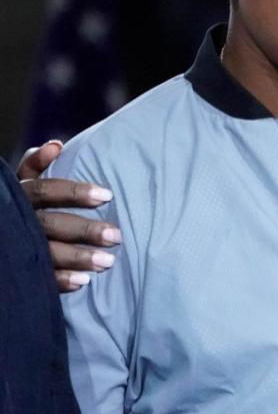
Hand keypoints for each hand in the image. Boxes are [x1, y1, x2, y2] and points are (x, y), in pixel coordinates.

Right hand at [18, 142, 121, 291]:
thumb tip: (56, 145)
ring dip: (77, 258)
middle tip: (116, 236)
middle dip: (84, 231)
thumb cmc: (18, 202)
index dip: (74, 192)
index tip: (108, 195)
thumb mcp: (21, 181)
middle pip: (49, 225)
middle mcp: (14, 220)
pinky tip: (83, 282)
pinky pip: (37, 277)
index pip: (46, 190)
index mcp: (18, 194)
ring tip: (107, 262)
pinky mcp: (13, 268)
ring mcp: (12, 246)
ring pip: (45, 253)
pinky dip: (60, 281)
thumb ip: (35, 163)